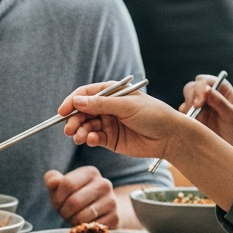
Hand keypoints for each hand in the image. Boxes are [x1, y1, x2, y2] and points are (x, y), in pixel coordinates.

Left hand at [45, 166, 118, 226]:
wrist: (102, 211)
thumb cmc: (77, 197)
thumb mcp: (62, 187)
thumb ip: (52, 180)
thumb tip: (53, 182)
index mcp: (90, 172)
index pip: (68, 184)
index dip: (58, 197)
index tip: (59, 202)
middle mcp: (104, 184)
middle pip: (74, 201)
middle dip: (64, 211)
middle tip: (66, 213)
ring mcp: (111, 201)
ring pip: (82, 216)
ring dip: (73, 221)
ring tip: (75, 217)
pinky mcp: (114, 218)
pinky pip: (91, 228)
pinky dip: (84, 230)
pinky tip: (85, 224)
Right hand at [60, 82, 183, 160]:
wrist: (170, 137)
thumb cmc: (153, 114)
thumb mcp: (127, 106)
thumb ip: (101, 104)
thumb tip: (77, 101)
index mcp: (111, 93)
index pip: (85, 94)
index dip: (72, 101)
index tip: (62, 111)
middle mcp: (107, 107)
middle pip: (82, 111)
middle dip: (74, 120)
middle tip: (69, 129)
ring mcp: (108, 123)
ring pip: (86, 126)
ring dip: (80, 131)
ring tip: (79, 137)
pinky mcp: (110, 139)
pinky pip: (95, 138)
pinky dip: (90, 139)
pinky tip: (92, 140)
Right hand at [181, 75, 232, 160]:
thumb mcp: (232, 115)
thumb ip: (219, 101)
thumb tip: (206, 88)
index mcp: (220, 88)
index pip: (203, 81)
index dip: (198, 90)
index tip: (199, 104)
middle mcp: (209, 94)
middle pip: (191, 88)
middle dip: (191, 99)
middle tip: (194, 112)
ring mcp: (201, 106)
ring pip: (185, 101)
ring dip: (188, 110)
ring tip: (197, 122)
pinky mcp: (195, 117)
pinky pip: (183, 115)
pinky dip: (185, 120)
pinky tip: (194, 127)